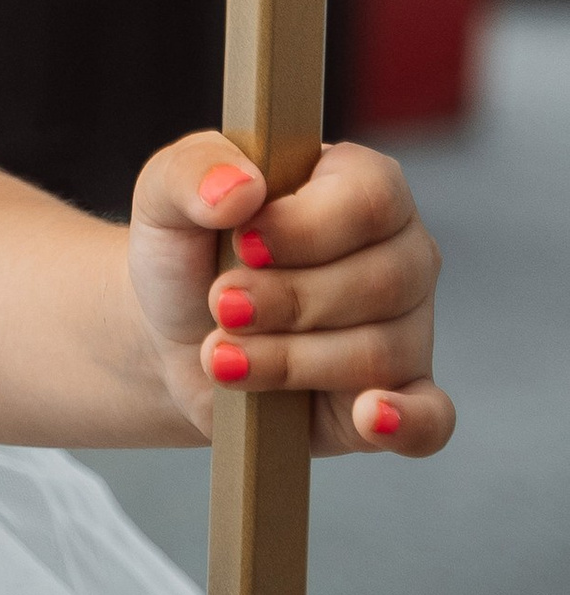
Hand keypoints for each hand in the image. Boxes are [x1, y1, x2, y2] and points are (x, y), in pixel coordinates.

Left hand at [127, 133, 451, 457]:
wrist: (171, 336)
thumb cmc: (188, 253)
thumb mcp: (165, 194)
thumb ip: (190, 172)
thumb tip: (239, 189)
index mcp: (360, 185)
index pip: (372, 199)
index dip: (306, 228)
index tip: (244, 243)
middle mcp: (400, 254)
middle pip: (381, 281)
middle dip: (286, 301)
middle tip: (222, 306)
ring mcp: (407, 329)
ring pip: (377, 352)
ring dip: (287, 360)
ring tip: (223, 358)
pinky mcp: (395, 399)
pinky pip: (430, 418)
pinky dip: (404, 422)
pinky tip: (366, 416)